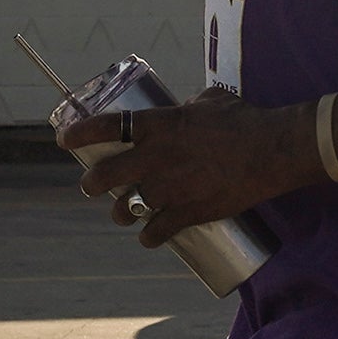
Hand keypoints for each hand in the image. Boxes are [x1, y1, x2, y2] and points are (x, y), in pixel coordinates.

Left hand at [61, 89, 312, 246]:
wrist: (273, 151)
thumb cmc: (244, 119)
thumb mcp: (207, 102)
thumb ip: (184, 109)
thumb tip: (180, 112)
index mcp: (157, 126)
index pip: (105, 128)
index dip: (79, 134)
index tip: (63, 140)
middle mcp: (155, 159)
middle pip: (102, 177)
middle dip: (91, 184)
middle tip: (91, 186)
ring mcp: (170, 189)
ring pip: (125, 210)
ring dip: (121, 213)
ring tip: (123, 212)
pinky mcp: (189, 213)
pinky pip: (156, 233)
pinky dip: (150, 237)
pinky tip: (149, 236)